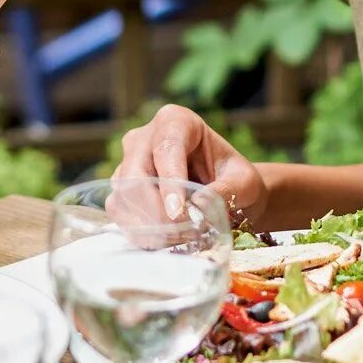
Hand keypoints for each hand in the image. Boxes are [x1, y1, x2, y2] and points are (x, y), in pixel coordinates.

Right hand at [115, 105, 270, 230]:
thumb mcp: (244, 181)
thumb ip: (227, 190)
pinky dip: (140, 231)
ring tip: (179, 239)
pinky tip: (163, 241)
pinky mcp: (122, 190)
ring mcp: (128, 163)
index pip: (166, 148)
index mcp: (176, 121)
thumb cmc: (234, 178)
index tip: (178, 213)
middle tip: (180, 233)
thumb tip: (199, 204)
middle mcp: (144, 138)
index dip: (170, 182)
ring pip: (123, 196)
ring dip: (148, 224)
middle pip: (135, 173)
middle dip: (155, 209)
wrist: (225, 191)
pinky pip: (119, 212)